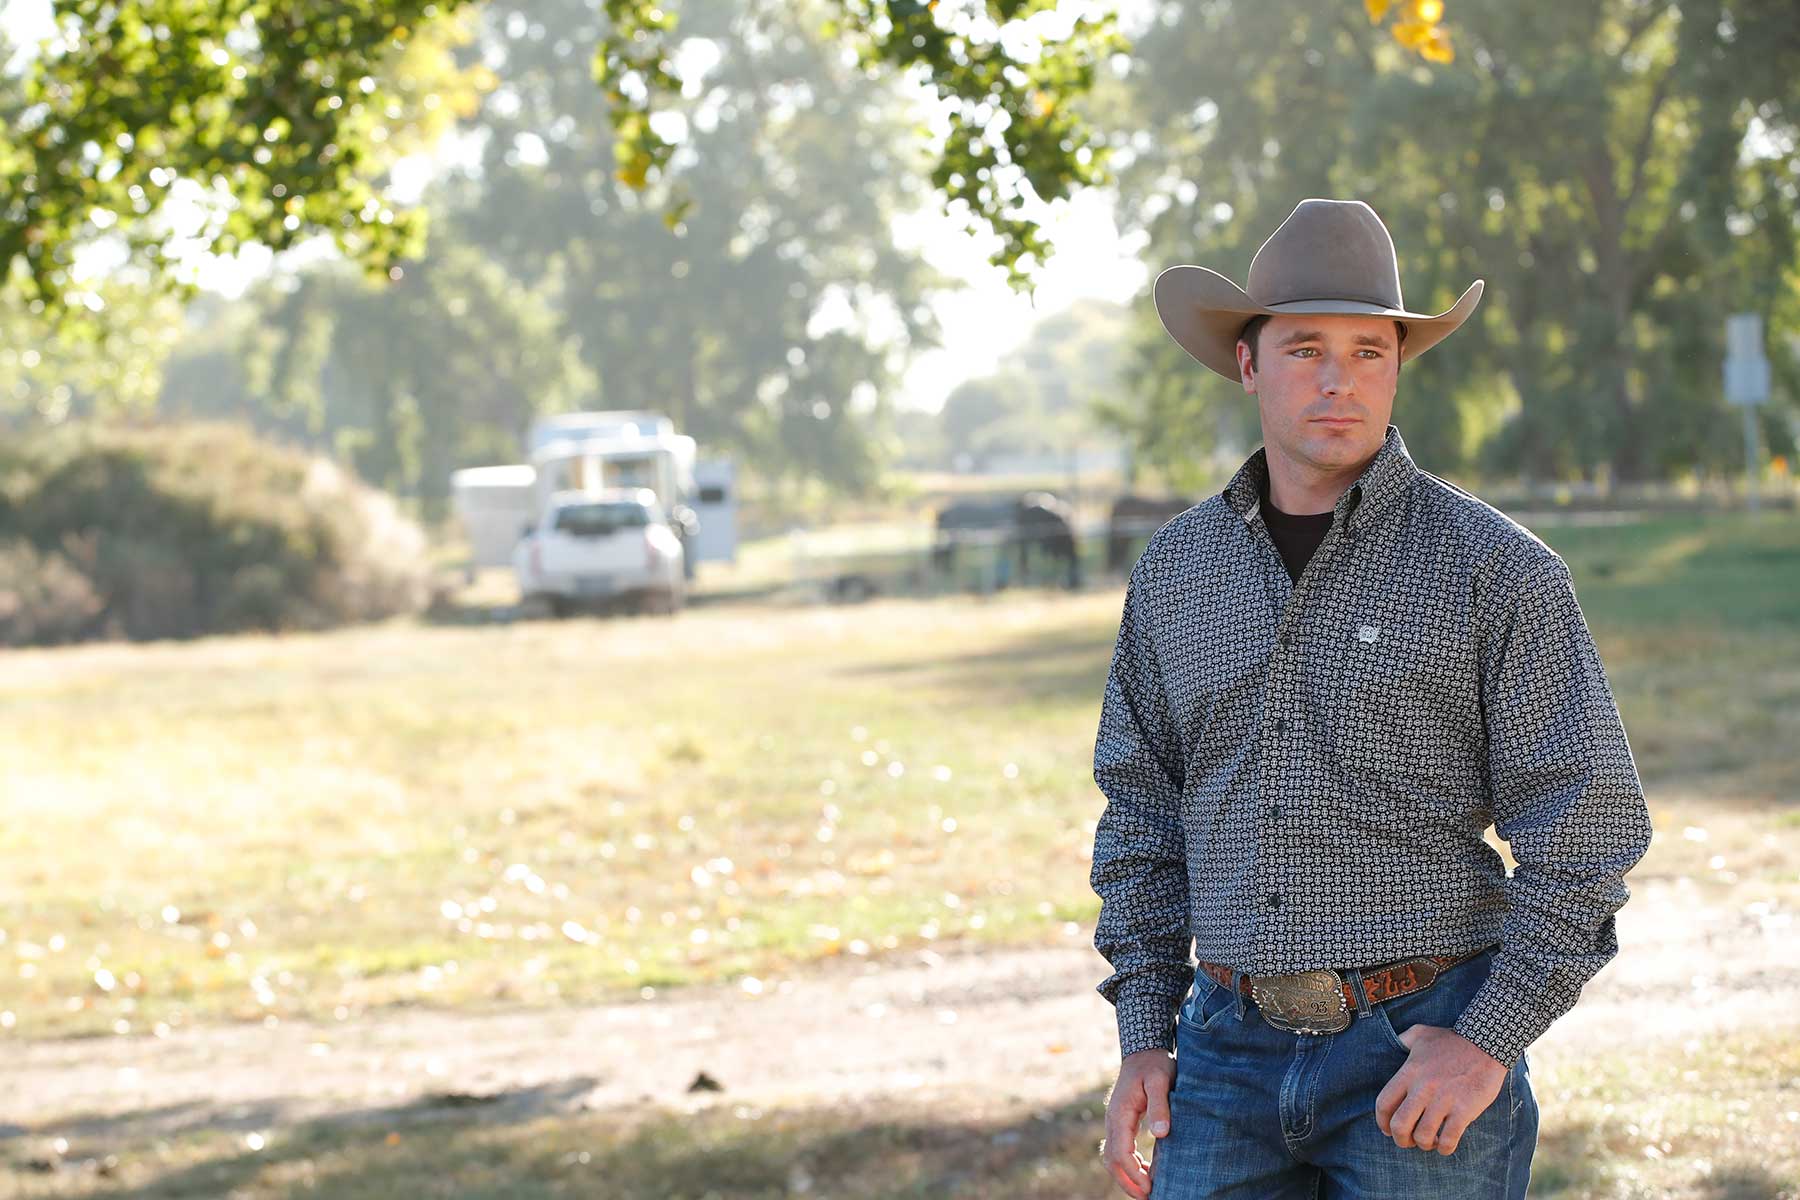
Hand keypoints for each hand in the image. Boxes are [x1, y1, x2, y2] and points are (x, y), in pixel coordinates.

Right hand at [1103, 1047, 1175, 1197]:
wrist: (1144, 1051)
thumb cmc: (1154, 1065)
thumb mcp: (1160, 1081)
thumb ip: (1160, 1106)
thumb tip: (1160, 1134)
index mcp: (1120, 1113)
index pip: (1120, 1152)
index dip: (1134, 1174)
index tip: (1150, 1188)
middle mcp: (1112, 1120)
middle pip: (1111, 1160)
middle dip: (1128, 1182)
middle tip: (1148, 1197)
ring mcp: (1114, 1122)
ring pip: (1112, 1157)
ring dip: (1126, 1177)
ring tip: (1147, 1191)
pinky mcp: (1120, 1123)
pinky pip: (1118, 1150)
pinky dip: (1128, 1166)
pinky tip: (1145, 1171)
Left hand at [1375, 1023, 1506, 1154]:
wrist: (1486, 1044)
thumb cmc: (1451, 1040)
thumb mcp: (1420, 1034)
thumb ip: (1402, 1039)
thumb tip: (1393, 1043)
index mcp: (1409, 1072)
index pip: (1383, 1104)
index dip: (1382, 1122)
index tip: (1387, 1130)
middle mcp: (1423, 1088)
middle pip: (1399, 1126)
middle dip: (1401, 1140)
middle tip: (1408, 1141)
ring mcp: (1443, 1100)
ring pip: (1423, 1136)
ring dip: (1424, 1144)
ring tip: (1430, 1141)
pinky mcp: (1464, 1110)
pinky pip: (1449, 1139)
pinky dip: (1445, 1148)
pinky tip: (1446, 1144)